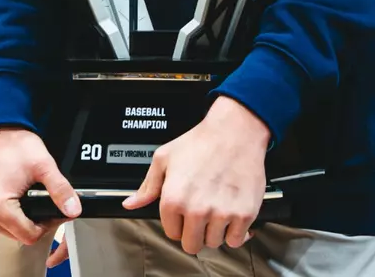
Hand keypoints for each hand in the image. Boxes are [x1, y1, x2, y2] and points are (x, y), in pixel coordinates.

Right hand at [0, 128, 79, 267]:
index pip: (29, 235)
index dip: (47, 225)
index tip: (55, 209)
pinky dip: (13, 215)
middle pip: (19, 235)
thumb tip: (73, 209)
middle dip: (36, 222)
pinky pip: (0, 223)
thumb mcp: (43, 166)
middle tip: (45, 200)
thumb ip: (60, 189)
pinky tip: (19, 199)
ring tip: (30, 197)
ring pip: (10, 231)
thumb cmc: (14, 146)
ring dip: (23, 219)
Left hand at [123, 95, 269, 254]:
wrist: (236, 130)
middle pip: (192, 244)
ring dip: (215, 231)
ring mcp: (221, 213)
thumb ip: (147, 186)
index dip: (178, 223)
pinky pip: (236, 240)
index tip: (186, 212)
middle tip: (202, 214)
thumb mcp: (165, 158)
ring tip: (218, 209)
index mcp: (173, 199)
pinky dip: (236, 232)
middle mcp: (196, 209)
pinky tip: (232, 216)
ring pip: (214, 243)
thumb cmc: (202, 141)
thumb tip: (131, 204)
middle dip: (195, 232)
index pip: (171, 233)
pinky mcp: (244, 213)